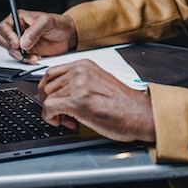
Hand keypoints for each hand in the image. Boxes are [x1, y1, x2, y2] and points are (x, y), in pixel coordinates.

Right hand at [0, 10, 77, 63]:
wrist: (68, 36)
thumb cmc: (58, 24)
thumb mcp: (47, 22)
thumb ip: (35, 30)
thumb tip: (23, 43)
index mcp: (18, 18)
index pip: (4, 27)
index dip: (7, 35)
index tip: (16, 43)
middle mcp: (17, 30)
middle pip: (2, 40)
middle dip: (11, 48)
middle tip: (22, 52)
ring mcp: (21, 42)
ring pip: (10, 51)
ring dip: (20, 56)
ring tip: (33, 56)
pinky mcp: (26, 52)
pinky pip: (20, 58)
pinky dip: (27, 60)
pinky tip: (36, 58)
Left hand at [37, 59, 155, 142]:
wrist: (140, 115)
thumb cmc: (124, 104)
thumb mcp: (98, 83)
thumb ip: (78, 83)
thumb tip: (58, 93)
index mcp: (85, 65)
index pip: (52, 73)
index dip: (49, 90)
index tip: (52, 100)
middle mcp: (80, 71)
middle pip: (47, 86)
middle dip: (51, 103)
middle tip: (63, 115)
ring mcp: (78, 85)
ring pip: (47, 98)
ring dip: (53, 113)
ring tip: (69, 120)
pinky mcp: (77, 101)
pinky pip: (49, 108)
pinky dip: (50, 118)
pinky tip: (63, 122)